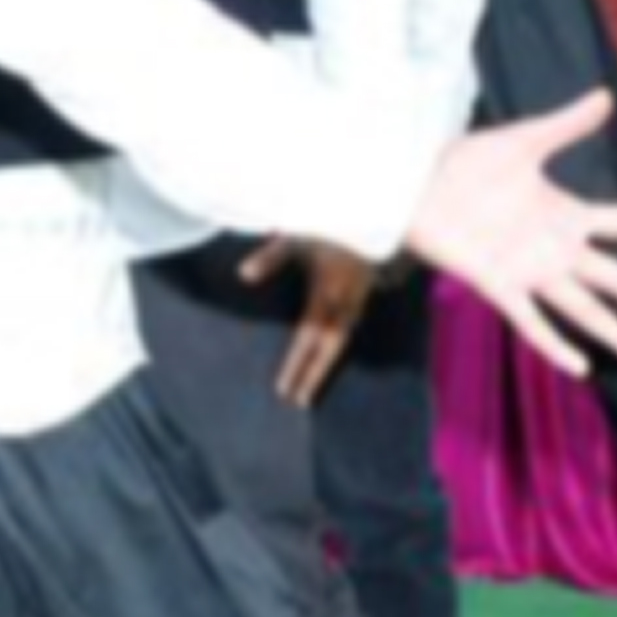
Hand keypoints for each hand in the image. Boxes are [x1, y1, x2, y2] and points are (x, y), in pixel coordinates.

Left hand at [237, 232, 376, 406]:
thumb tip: (244, 275)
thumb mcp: (295, 236)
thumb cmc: (328, 224)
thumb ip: (271, 257)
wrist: (373, 214)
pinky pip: (349, 329)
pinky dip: (337, 347)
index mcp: (327, 292)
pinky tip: (328, 356)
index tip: (284, 389)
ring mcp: (357, 300)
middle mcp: (345, 302)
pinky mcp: (362, 295)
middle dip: (313, 375)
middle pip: (328, 348)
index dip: (297, 365)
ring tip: (311, 388)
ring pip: (342, 341)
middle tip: (298, 402)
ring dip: (327, 364)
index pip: (309, 337)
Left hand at [404, 87, 616, 376]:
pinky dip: (553, 343)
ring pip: (584, 309)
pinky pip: (530, 322)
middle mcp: (555, 248)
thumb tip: (605, 95)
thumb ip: (565, 125)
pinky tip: (581, 366)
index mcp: (565, 214)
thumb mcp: (521, 140)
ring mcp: (528, 270)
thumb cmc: (463, 162)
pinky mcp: (497, 284)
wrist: (413, 183)